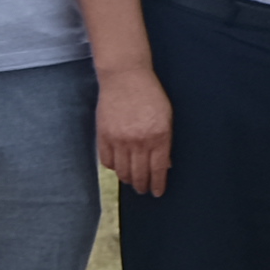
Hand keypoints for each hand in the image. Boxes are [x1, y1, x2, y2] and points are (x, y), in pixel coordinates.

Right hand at [94, 68, 173, 198]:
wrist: (126, 77)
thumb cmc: (150, 95)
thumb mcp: (166, 117)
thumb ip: (166, 142)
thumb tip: (165, 165)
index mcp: (159, 136)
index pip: (158, 169)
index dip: (157, 184)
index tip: (157, 192)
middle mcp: (139, 141)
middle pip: (139, 174)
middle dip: (142, 186)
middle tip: (144, 190)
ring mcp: (119, 139)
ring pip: (122, 171)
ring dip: (128, 179)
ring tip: (132, 181)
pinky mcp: (103, 135)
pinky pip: (107, 161)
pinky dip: (113, 167)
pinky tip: (118, 167)